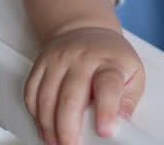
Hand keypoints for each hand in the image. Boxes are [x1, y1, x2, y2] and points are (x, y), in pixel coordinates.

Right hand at [24, 26, 144, 144]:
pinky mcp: (40, 63)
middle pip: (70, 97)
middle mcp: (82, 58)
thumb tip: (122, 121)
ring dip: (49, 127)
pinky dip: (35, 114)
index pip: (107, 85)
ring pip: (46, 98)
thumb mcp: (133, 73)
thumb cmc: (110, 57)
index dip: (106, 111)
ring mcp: (58, 59)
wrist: (87, 30)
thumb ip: (128, 100)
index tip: (105, 131)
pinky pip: (31, 93)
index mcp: (109, 62)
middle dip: (68, 129)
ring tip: (57, 141)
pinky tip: (44, 126)